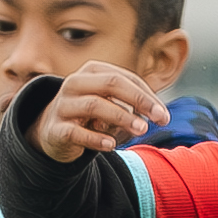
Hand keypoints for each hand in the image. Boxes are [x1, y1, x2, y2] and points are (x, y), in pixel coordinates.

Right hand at [31, 60, 158, 161]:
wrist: (53, 133)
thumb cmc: (90, 115)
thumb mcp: (110, 103)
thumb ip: (132, 103)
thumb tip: (159, 113)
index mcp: (91, 71)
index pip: (124, 78)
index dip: (147, 96)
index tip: (164, 116)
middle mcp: (75, 83)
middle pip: (110, 84)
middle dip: (139, 100)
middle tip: (159, 119)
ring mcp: (62, 105)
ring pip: (94, 105)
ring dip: (122, 117)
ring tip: (141, 130)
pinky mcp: (55, 129)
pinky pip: (75, 132)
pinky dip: (95, 138)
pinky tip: (111, 145)